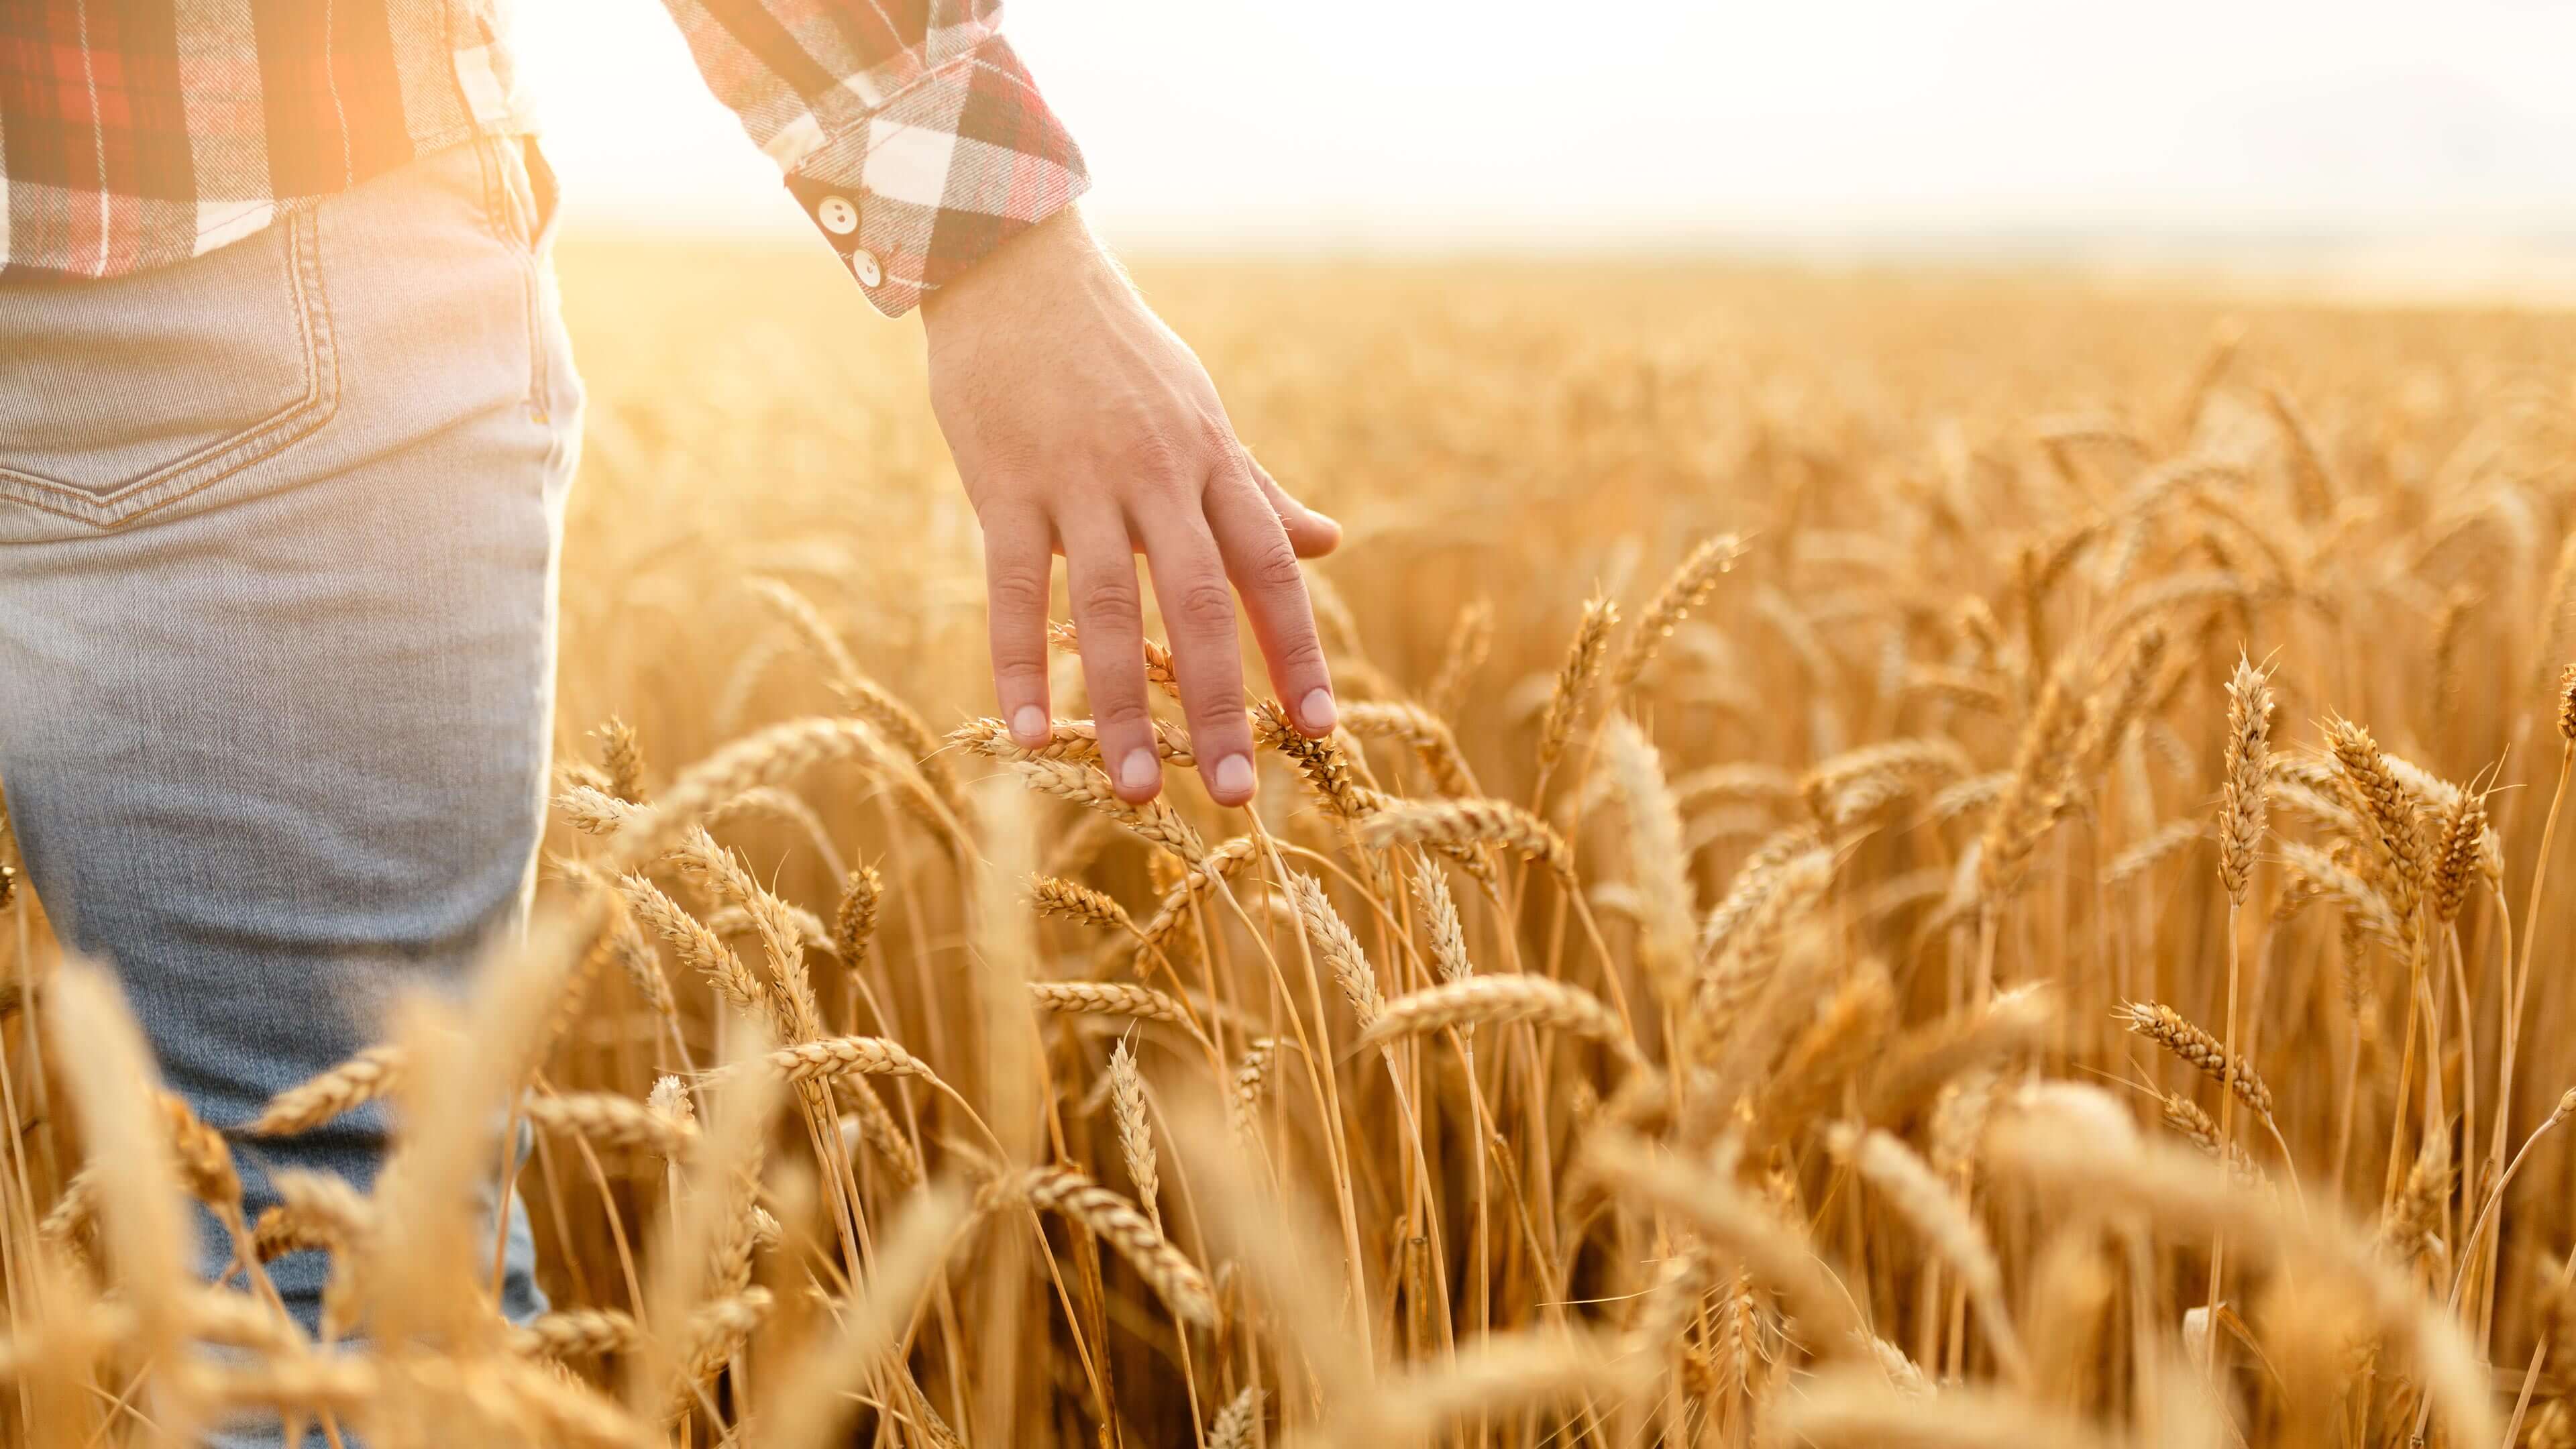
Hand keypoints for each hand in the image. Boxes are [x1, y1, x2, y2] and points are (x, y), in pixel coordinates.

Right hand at [923, 206, 1340, 806]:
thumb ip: (1255, 490)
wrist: (1015, 264)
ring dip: (1123, 706)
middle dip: (1221, 703)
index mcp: (1209, 461)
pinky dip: (1020, 663)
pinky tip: (1034, 734)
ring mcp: (1075, 477)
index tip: (1322, 727)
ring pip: (1105, 607)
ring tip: (1136, 791)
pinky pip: (1012, 587)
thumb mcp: (1199, 414)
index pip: (1269, 568)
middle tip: (1239, 793)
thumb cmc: (1113, 352)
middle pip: (1198, 602)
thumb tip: (1331, 544)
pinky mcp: (1001, 480)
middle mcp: (1154, 474)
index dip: (1296, 650)